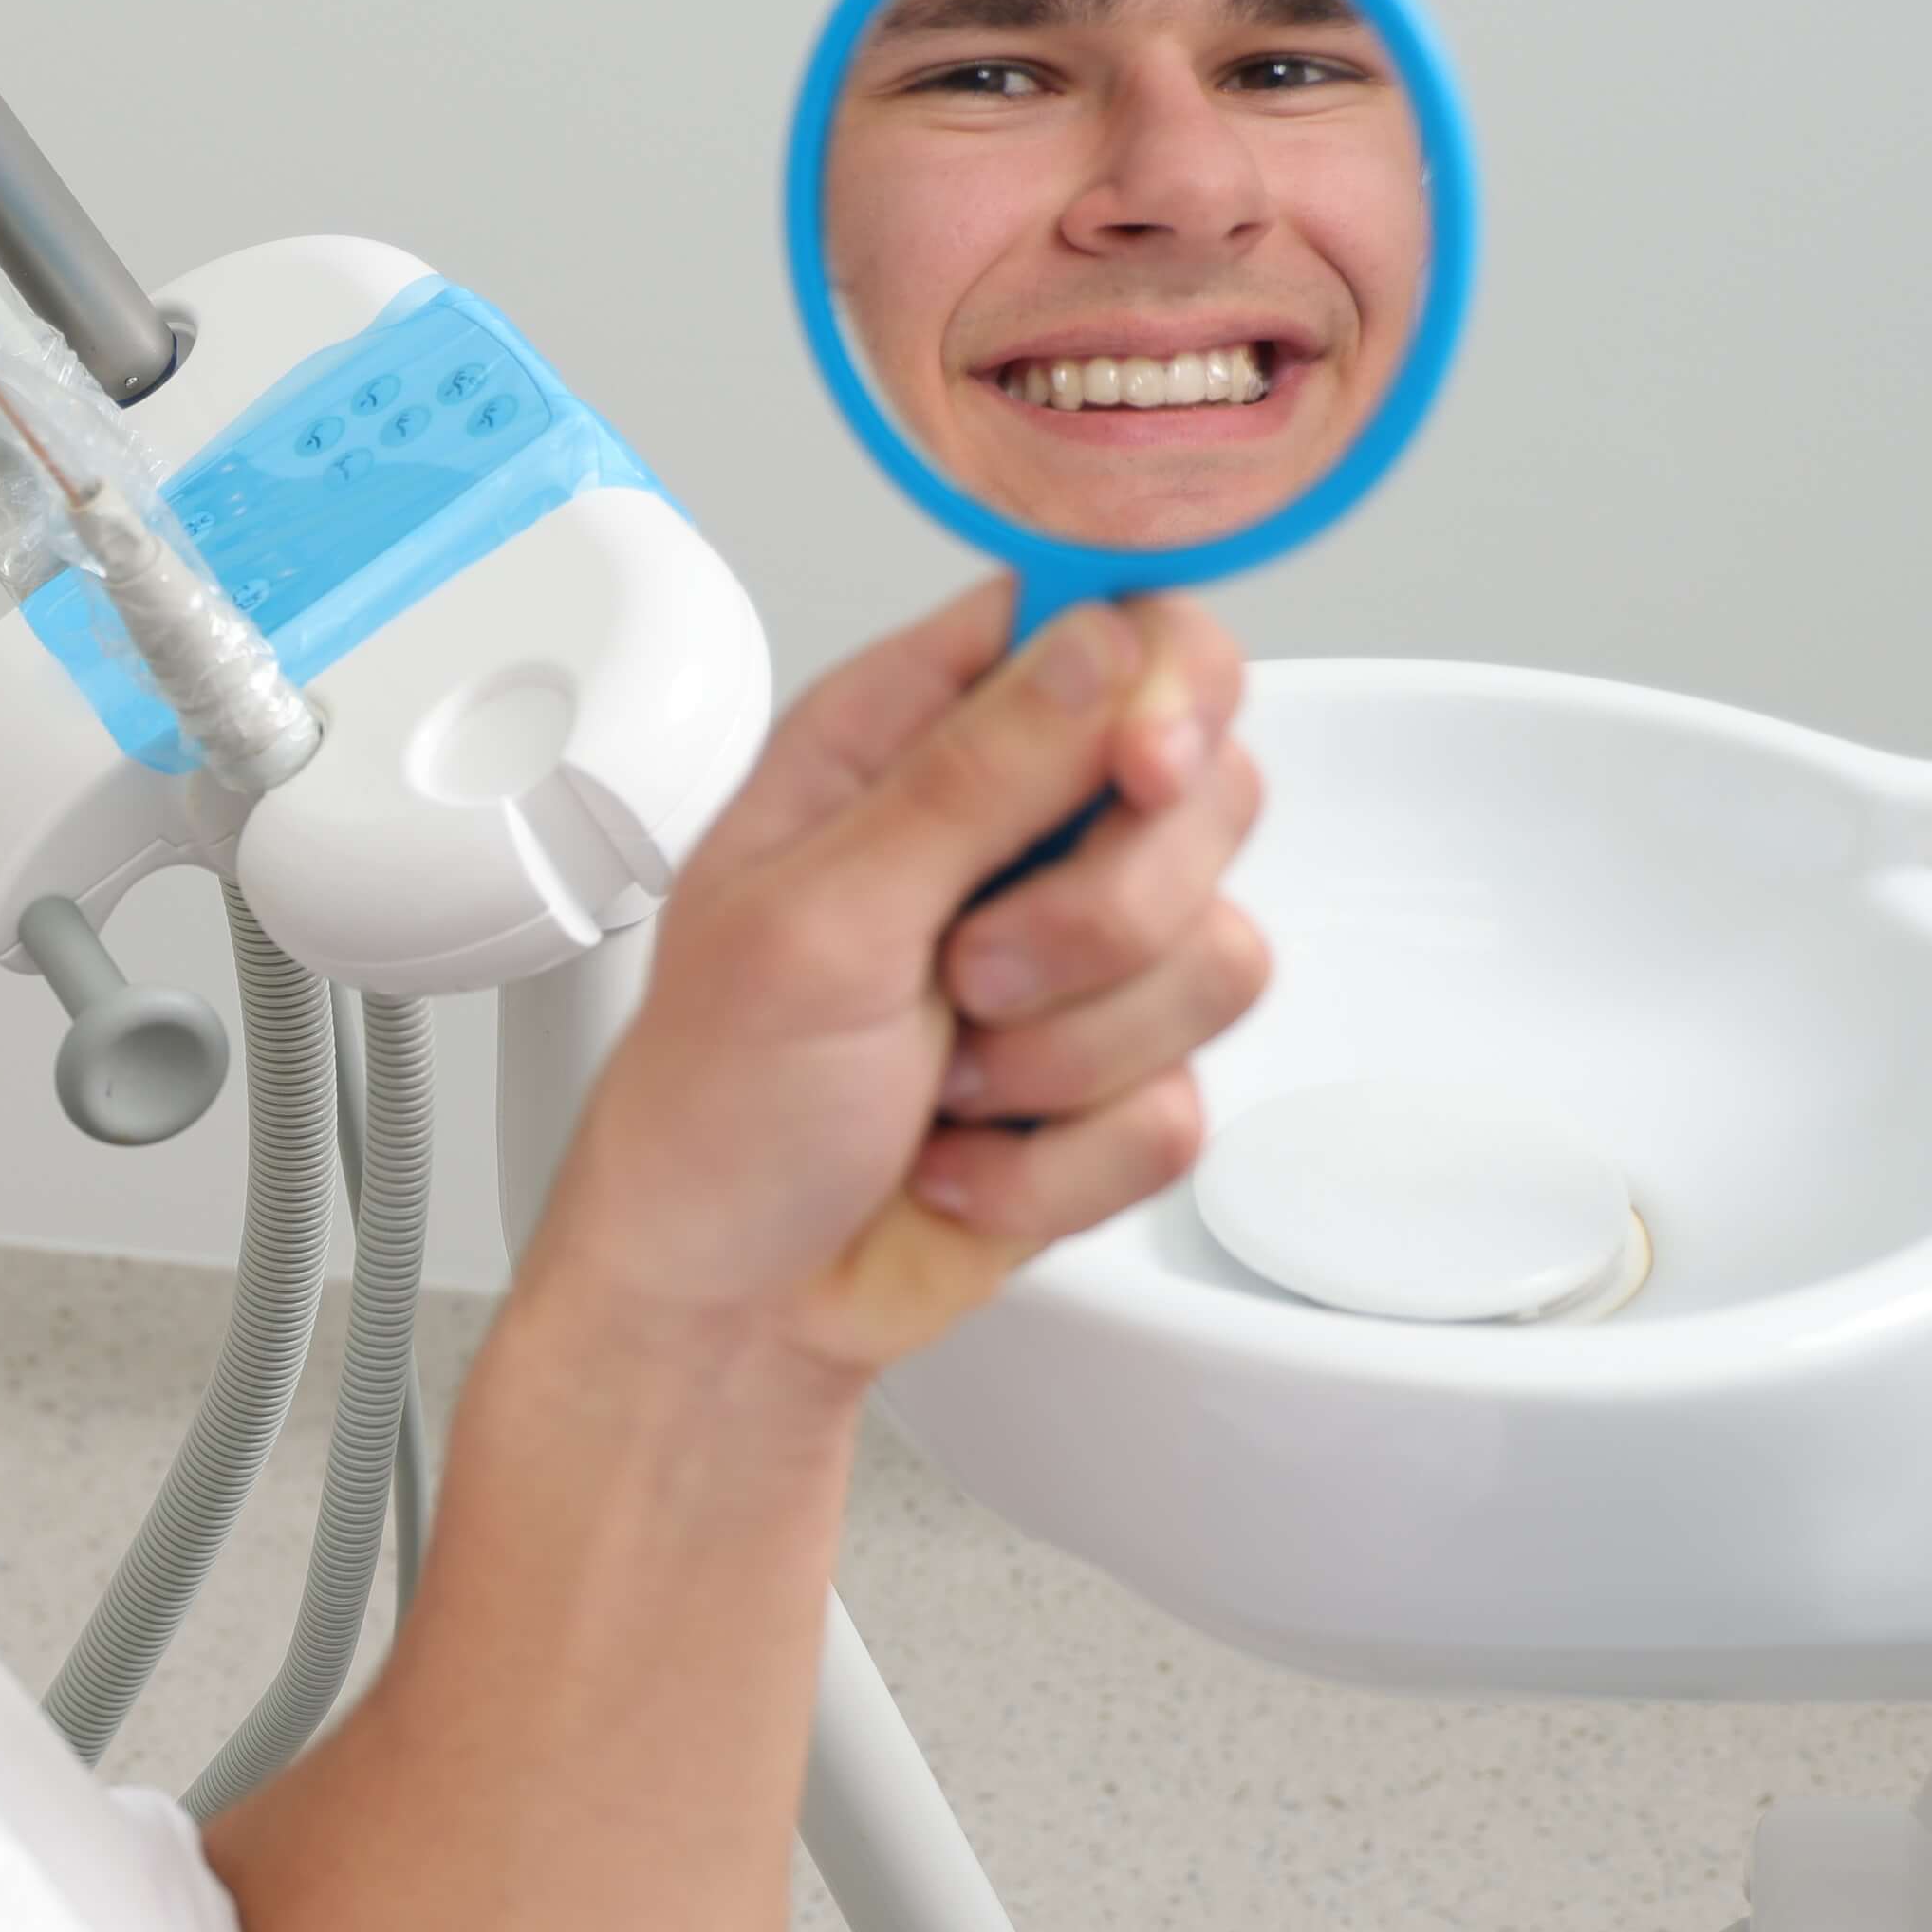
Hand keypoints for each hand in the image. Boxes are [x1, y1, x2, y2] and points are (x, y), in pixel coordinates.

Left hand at [536, 583, 1264, 1379]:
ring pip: (1218, 956)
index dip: (1160, 682)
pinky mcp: (1113, 1080)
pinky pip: (1184, 1103)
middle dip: (1100, 916)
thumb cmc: (713, 1106)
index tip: (1139, 769)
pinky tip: (962, 1159)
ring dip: (1065, 1053)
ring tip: (942, 1080)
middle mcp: (1008, 831)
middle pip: (1205, 790)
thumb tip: (1099, 644)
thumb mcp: (815, 922)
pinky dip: (1060, 1159)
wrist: (729, 1302)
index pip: (1108, 628)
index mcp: (906, 746)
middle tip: (964, 974)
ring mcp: (1075, 959)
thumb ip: (968, 778)